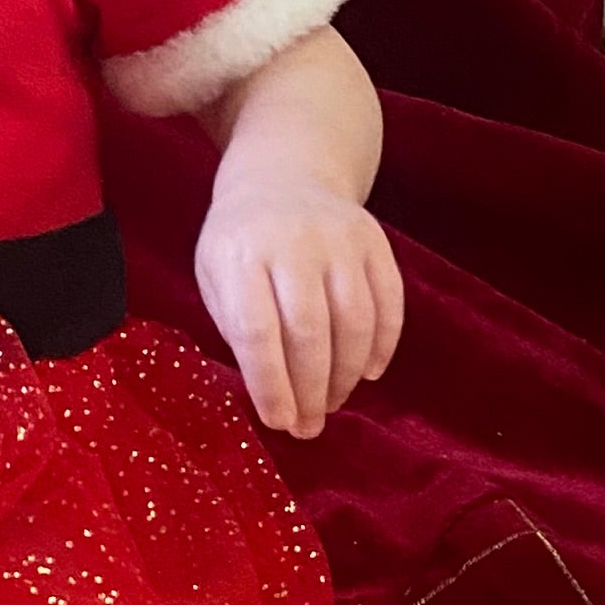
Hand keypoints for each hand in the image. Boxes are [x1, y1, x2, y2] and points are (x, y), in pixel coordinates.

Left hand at [194, 180, 404, 441]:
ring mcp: (339, 238)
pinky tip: (367, 373)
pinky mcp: (374, 240)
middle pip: (310, 332)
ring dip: (346, 375)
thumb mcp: (216, 278)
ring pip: (354, 321)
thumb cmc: (241, 245)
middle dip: (311, 390)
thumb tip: (277, 397)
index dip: (270, 385)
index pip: (257, 331)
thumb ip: (238, 330)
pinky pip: (388, 302)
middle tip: (309, 426)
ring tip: (332, 402)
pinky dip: (382, 346)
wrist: (281, 177)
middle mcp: (293, 242)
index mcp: (240, 253)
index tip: (278, 422)